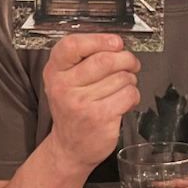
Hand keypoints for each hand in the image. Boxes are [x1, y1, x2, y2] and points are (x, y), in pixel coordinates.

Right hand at [42, 33, 140, 173]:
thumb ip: (82, 60)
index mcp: (54, 72)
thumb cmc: (72, 109)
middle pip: (104, 59)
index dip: (98, 39)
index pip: (72, 45)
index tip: (115, 42)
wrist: (69, 147)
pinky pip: (128, 94)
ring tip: (123, 86)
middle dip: (125, 58)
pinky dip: (133, 95)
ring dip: (130, 79)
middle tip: (130, 63)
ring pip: (121, 77)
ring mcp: (82, 103)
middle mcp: (64, 87)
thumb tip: (115, 44)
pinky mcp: (100, 117)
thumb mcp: (64, 81)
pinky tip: (125, 100)